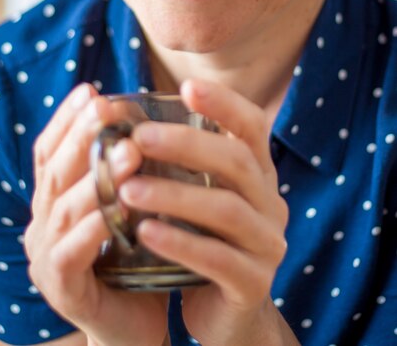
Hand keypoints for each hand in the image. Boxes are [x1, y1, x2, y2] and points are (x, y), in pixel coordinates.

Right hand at [24, 84, 168, 345]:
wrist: (136, 324)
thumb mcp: (129, 204)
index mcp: (56, 199)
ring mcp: (47, 257)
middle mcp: (43, 223)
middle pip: (54, 171)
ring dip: (95, 177)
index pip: (50, 151)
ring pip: (64, 208)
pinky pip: (72, 253)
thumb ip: (128, 170)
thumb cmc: (136, 256)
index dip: (66, 119)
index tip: (91, 90)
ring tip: (128, 151)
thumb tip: (148, 119)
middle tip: (105, 108)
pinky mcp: (63, 289)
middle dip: (80, 135)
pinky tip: (118, 210)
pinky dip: (94, 228)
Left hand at [121, 80, 289, 345]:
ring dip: (175, 195)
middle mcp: (271, 203)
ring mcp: (267, 244)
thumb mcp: (201, 195)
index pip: (253, 126)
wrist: (225, 313)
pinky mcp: (254, 283)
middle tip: (139, 137)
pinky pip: (218, 259)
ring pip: (227, 209)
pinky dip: (180, 243)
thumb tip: (131, 121)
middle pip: (238, 161)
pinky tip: (145, 233)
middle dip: (188, 144)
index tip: (187, 86)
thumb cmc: (204, 240)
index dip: (224, 103)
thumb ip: (183, 164)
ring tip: (128, 190)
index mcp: (258, 175)